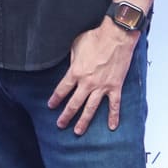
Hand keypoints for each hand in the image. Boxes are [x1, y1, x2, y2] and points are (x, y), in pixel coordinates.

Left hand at [47, 20, 135, 135]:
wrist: (117, 35)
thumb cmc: (97, 37)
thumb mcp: (76, 45)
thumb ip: (72, 60)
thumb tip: (71, 66)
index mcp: (76, 72)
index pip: (62, 90)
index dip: (55, 99)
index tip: (51, 106)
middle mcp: (87, 83)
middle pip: (74, 104)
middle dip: (66, 116)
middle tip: (60, 124)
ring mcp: (102, 87)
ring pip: (91, 108)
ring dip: (84, 121)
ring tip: (78, 131)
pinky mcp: (115, 86)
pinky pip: (114, 105)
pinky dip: (113, 116)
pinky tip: (111, 126)